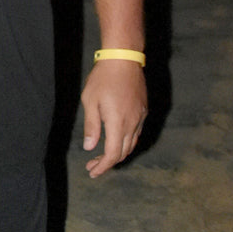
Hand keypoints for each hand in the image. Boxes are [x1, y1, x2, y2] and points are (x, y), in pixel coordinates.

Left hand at [80, 59, 147, 177]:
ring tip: (103, 156)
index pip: (112, 154)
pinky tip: (116, 139)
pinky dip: (126, 141)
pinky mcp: (143, 111)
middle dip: (108, 163)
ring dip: (118, 153)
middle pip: (122, 152)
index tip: (92, 171)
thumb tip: (89, 147)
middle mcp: (132, 124)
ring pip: (131, 144)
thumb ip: (91, 126)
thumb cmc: (103, 78)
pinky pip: (136, 133)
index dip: (102, 166)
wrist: (123, 59)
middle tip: (93, 166)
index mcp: (118, 123)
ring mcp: (140, 117)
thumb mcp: (90, 100)